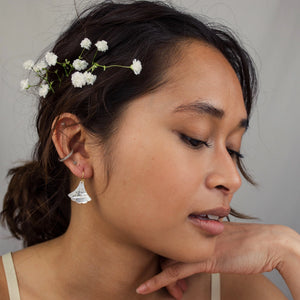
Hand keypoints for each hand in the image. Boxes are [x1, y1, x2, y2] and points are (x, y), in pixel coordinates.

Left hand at [136, 222, 296, 297]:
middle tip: (159, 281)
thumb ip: (206, 239)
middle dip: (159, 265)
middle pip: (166, 247)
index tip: (160, 264)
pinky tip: (144, 287)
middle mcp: (195, 232)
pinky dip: (157, 280)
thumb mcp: (222, 238)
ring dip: (160, 277)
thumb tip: (197, 248)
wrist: (270, 243)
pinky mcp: (205, 259)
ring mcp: (199, 244)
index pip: (170, 236)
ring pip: (168, 259)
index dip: (163, 251)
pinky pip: (175, 271)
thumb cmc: (251, 241)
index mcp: (198, 226)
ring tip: (152, 287)